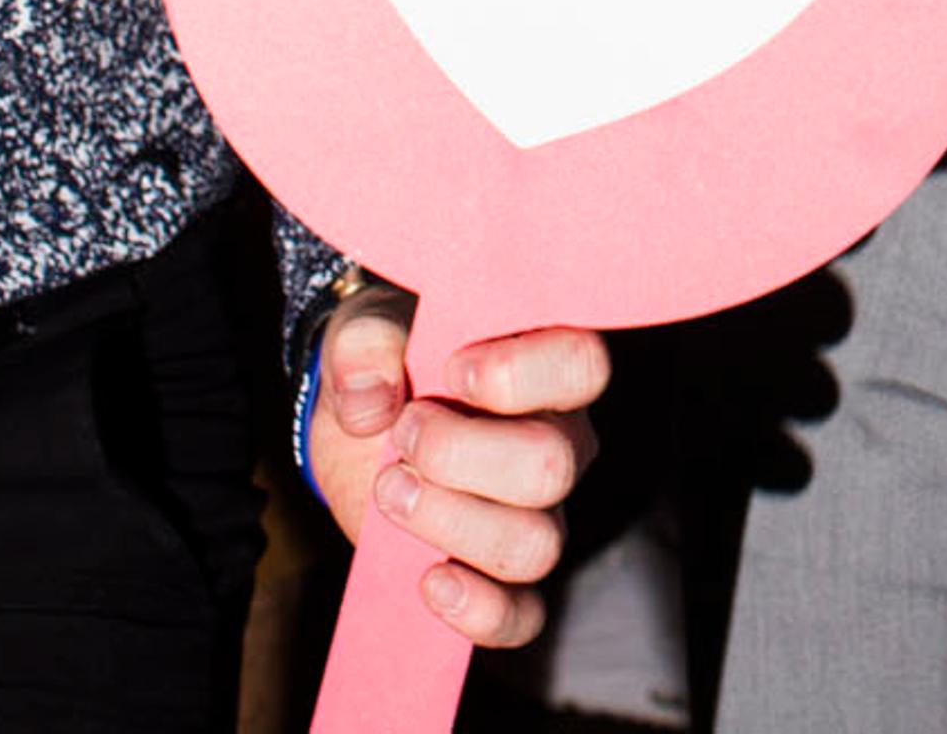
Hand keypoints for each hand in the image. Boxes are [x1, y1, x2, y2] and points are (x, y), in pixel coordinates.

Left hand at [307, 282, 608, 648]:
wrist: (364, 426)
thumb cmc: (387, 363)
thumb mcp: (365, 332)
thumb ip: (365, 346)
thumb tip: (372, 405)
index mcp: (546, 366)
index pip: (582, 365)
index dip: (518, 375)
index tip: (451, 370)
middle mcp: (560, 439)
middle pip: (551, 467)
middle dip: (459, 457)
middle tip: (403, 436)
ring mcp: (538, 512)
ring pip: (535, 544)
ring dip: (451, 524)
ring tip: (392, 492)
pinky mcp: (502, 575)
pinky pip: (522, 615)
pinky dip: (481, 611)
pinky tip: (430, 583)